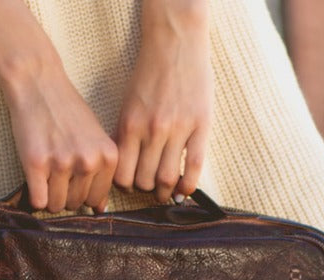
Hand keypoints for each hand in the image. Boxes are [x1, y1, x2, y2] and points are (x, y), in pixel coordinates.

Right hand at [3, 64, 118, 213]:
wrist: (38, 84)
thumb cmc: (67, 112)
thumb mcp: (95, 138)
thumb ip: (101, 172)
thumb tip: (100, 210)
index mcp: (108, 157)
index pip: (95, 200)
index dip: (82, 193)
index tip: (72, 177)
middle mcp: (88, 162)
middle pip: (76, 204)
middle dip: (64, 195)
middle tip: (55, 172)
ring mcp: (62, 163)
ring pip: (56, 205)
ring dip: (49, 196)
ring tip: (46, 174)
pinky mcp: (36, 163)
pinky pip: (38, 201)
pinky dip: (34, 196)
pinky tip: (35, 178)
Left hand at [113, 3, 212, 201]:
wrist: (175, 42)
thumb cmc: (150, 73)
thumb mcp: (128, 103)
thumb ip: (125, 134)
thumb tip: (123, 166)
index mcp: (130, 125)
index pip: (123, 175)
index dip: (126, 188)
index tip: (132, 186)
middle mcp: (152, 130)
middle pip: (145, 181)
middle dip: (146, 191)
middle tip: (151, 190)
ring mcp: (177, 129)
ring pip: (168, 179)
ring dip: (166, 193)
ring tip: (167, 193)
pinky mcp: (200, 126)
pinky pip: (194, 167)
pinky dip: (188, 186)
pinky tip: (185, 190)